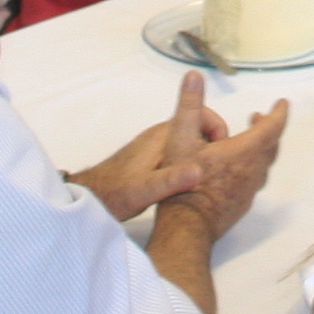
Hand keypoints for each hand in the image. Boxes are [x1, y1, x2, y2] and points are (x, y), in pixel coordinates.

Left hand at [71, 72, 234, 219]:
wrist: (89, 198)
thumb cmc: (115, 193)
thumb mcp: (145, 191)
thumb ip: (171, 180)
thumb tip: (199, 170)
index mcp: (163, 136)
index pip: (199, 115)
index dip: (217, 129)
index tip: (224, 151)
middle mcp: (160, 136)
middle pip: (197, 128)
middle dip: (214, 143)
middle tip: (222, 167)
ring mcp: (155, 147)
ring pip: (189, 141)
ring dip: (203, 153)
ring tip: (211, 176)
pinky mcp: (151, 158)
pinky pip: (180, 152)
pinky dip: (192, 160)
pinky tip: (192, 183)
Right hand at [164, 91, 289, 236]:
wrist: (188, 226)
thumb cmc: (184, 182)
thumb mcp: (180, 137)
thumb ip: (189, 105)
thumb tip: (194, 76)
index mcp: (244, 151)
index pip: (272, 127)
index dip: (279, 112)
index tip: (282, 102)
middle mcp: (253, 170)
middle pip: (271, 145)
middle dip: (268, 127)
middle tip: (260, 117)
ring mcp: (249, 189)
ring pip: (263, 164)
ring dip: (260, 148)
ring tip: (246, 141)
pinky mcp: (242, 203)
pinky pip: (254, 180)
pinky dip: (251, 166)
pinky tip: (235, 169)